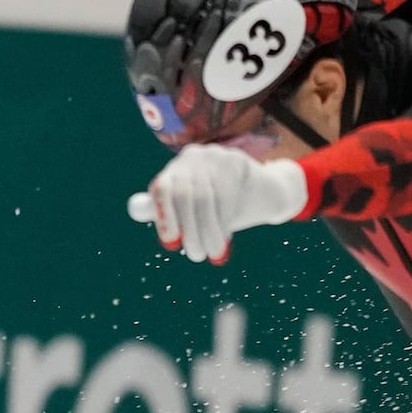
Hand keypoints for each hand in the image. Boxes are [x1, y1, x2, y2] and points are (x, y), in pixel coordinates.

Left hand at [130, 145, 308, 264]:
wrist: (263, 192)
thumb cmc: (221, 208)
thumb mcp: (195, 214)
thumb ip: (172, 216)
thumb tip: (148, 219)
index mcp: (174, 171)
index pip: (162, 189)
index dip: (165, 216)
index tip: (172, 244)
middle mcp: (190, 158)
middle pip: (185, 196)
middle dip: (190, 231)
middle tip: (197, 256)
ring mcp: (213, 155)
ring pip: (206, 198)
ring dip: (209, 231)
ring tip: (214, 253)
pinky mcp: (235, 161)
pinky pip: (226, 195)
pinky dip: (224, 221)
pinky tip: (227, 235)